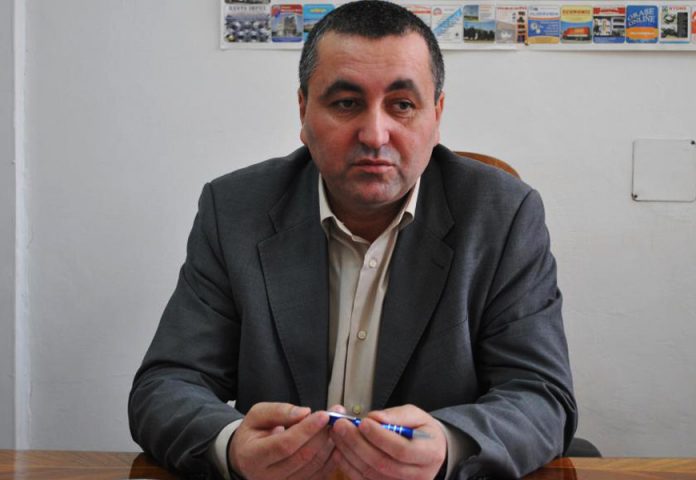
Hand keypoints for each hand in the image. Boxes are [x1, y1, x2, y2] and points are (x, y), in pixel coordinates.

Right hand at [227, 402, 335, 479]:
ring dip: (329, 445)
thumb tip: (305, 412)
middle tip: (335, 416)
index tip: (324, 415)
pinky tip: (334, 443)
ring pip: (314, 467)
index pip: (285, 445)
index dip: (307, 429)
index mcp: (253, 456)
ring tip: (336, 426)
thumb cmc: (253, 434)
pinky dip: (331, 459)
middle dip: (322, 434)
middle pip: (302, 456)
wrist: (246, 458)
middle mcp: (267, 477)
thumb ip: (278, 411)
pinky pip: (319, 475)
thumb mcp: (256, 415)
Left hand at [329, 404, 446, 479]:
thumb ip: (397, 416)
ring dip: (349, 454)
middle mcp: (418, 475)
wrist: (431, 451)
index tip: (363, 423)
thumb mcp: (418, 416)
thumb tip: (374, 418)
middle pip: (382, 463)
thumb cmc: (423, 432)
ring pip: (371, 473)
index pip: (402, 450)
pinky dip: (349, 466)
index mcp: (429, 454)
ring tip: (337, 435)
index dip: (380, 437)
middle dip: (358, 443)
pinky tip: (339, 452)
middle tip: (341, 426)